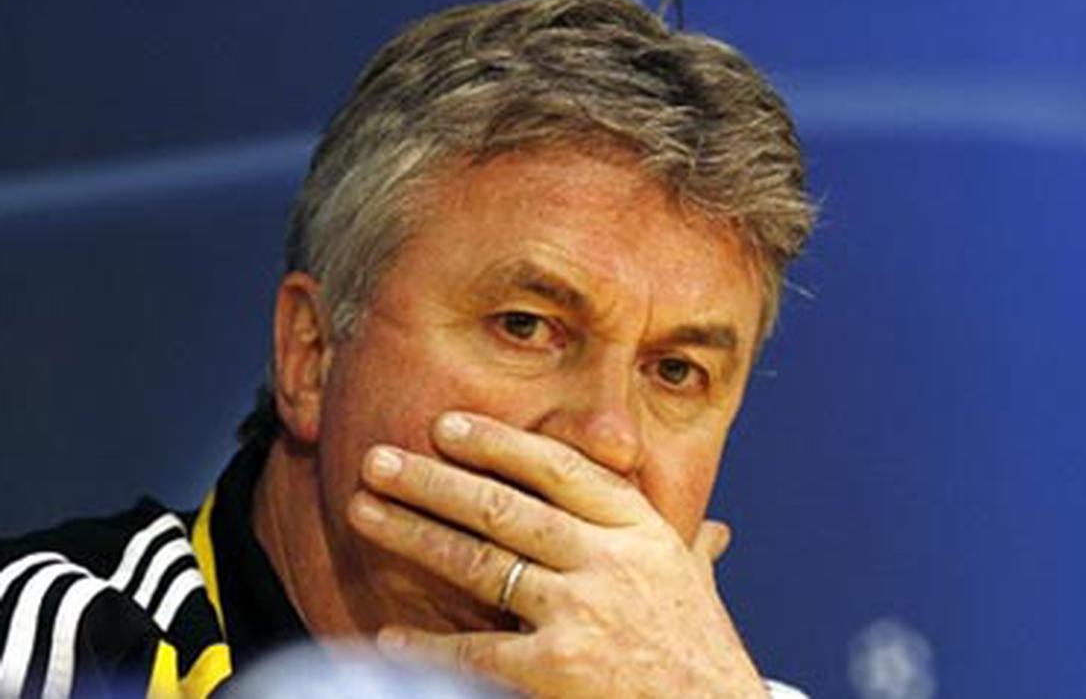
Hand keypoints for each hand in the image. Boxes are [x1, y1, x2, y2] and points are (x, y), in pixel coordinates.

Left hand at [347, 411, 766, 697]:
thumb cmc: (702, 656)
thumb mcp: (698, 590)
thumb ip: (692, 551)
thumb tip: (714, 530)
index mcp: (640, 530)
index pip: (559, 469)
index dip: (499, 443)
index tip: (447, 425)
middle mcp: (609, 561)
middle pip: (503, 506)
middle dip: (432, 480)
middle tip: (378, 459)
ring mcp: (581, 613)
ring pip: (479, 561)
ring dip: (413, 533)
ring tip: (363, 511)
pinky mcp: (556, 669)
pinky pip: (475, 648)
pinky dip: (427, 643)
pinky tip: (389, 635)